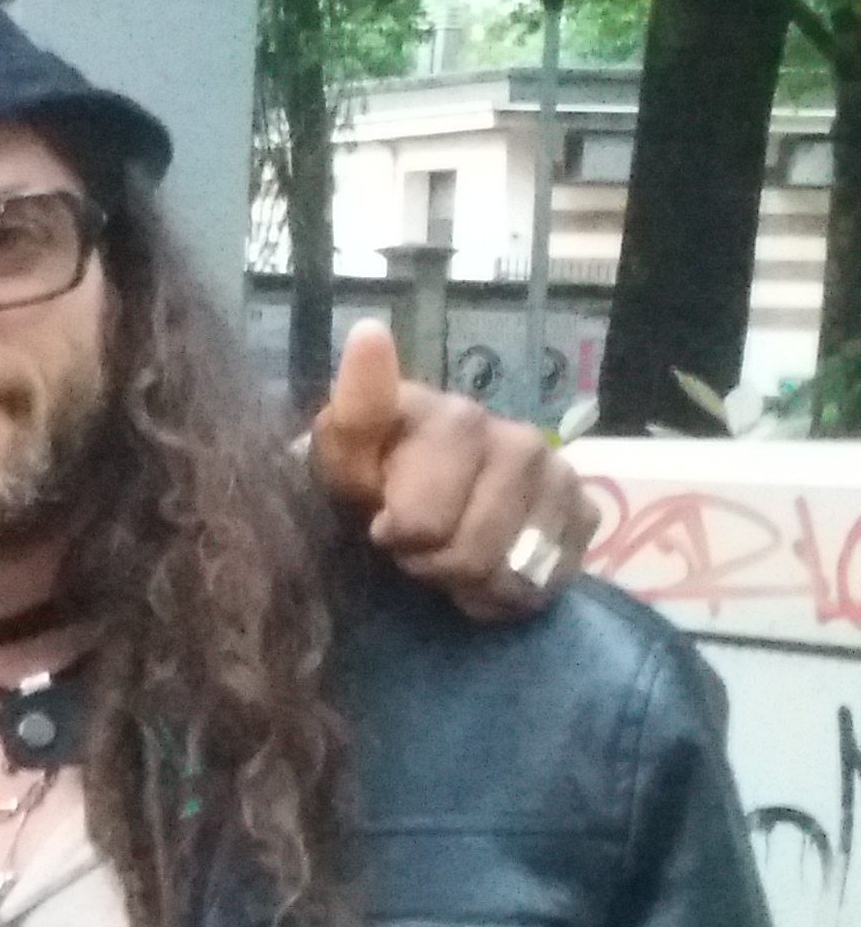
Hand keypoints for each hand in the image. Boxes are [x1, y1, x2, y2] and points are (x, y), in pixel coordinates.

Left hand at [310, 320, 598, 622]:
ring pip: (508, 569)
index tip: (386, 524)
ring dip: (468, 583)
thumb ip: (355, 413)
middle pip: (464, 548)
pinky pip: (546, 577)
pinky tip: (485, 573)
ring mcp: (554, 470)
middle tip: (410, 550)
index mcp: (444, 415)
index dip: (405, 520)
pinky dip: (508, 594)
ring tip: (446, 561)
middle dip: (428, 564)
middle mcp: (511, 435)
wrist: (420, 504)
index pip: (426, 481)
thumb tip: (371, 332)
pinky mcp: (584, 507)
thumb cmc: (374, 484)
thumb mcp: (342, 460)